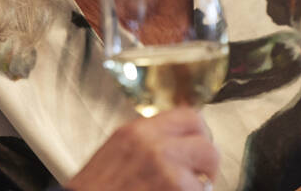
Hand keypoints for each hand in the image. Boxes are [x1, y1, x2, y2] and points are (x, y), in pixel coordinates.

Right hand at [66, 108, 218, 190]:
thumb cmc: (94, 189)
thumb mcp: (118, 151)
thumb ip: (148, 142)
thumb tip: (178, 141)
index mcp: (137, 131)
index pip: (189, 116)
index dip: (200, 134)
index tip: (198, 146)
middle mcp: (153, 145)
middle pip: (206, 143)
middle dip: (206, 163)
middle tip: (200, 176)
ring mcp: (166, 170)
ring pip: (206, 172)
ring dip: (197, 186)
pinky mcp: (174, 189)